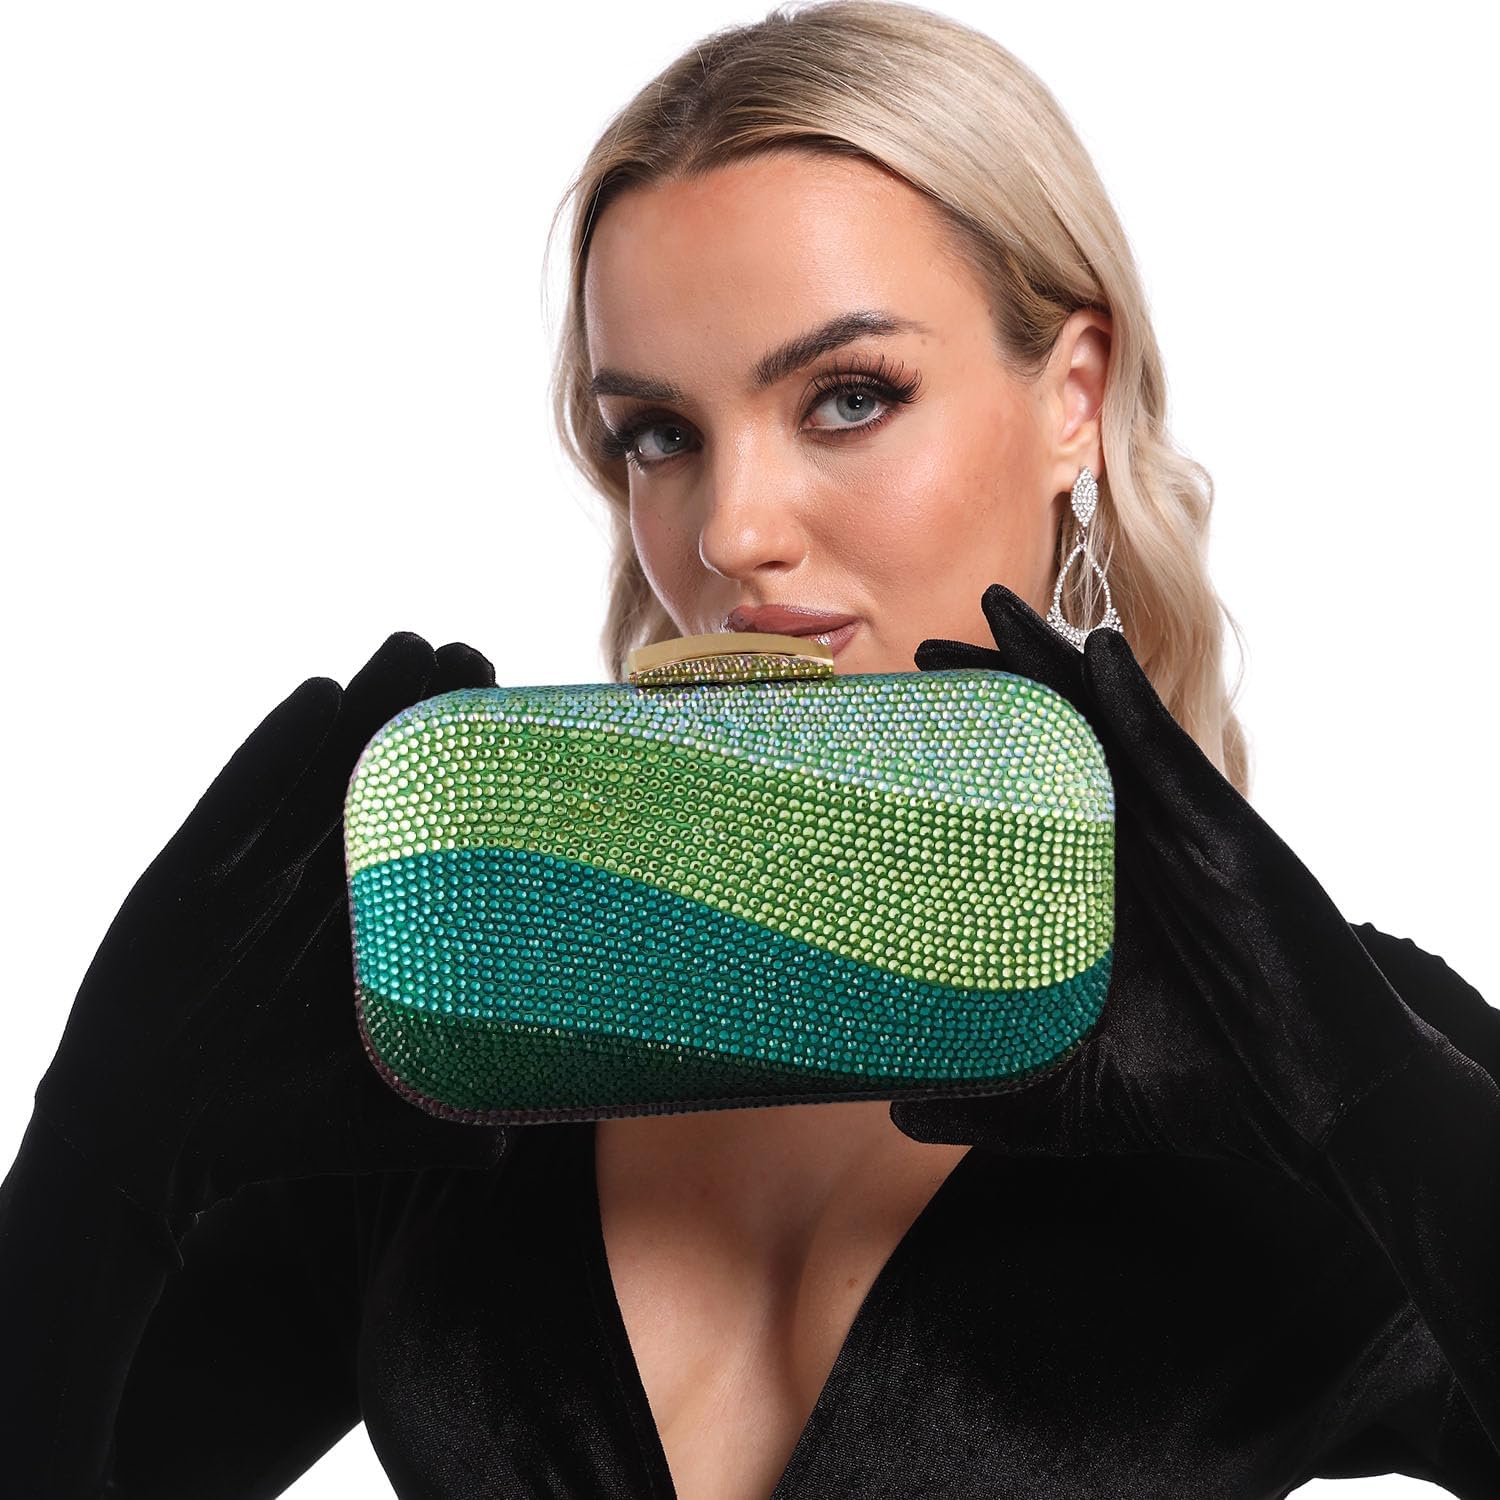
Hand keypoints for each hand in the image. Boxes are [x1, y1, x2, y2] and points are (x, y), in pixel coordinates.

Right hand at [32, 632, 509, 1226]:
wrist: (138, 1156)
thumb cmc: (263, 1137)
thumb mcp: (368, 1121)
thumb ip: (441, 1123)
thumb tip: (516, 1147)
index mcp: (366, 933)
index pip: (425, 840)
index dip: (465, 783)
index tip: (516, 724)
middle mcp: (313, 892)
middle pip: (377, 787)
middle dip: (423, 722)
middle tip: (474, 655)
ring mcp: (249, 877)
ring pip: (315, 778)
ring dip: (364, 711)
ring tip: (413, 647)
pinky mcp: (188, 876)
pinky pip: (236, 802)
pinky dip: (274, 751)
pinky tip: (318, 700)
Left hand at [891, 584, 1451, 1188]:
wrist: (1309, 1100)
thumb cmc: (1200, 1089)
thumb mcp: (1070, 1092)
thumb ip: (987, 1095)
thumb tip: (897, 1108)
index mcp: (1083, 892)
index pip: (1010, 805)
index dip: (960, 763)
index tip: (898, 734)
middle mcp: (1119, 846)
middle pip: (1045, 744)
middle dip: (990, 693)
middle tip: (924, 656)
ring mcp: (1169, 827)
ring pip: (1098, 722)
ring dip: (1045, 663)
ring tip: (991, 612)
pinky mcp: (1216, 821)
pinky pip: (1163, 741)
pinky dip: (1128, 691)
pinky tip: (1091, 647)